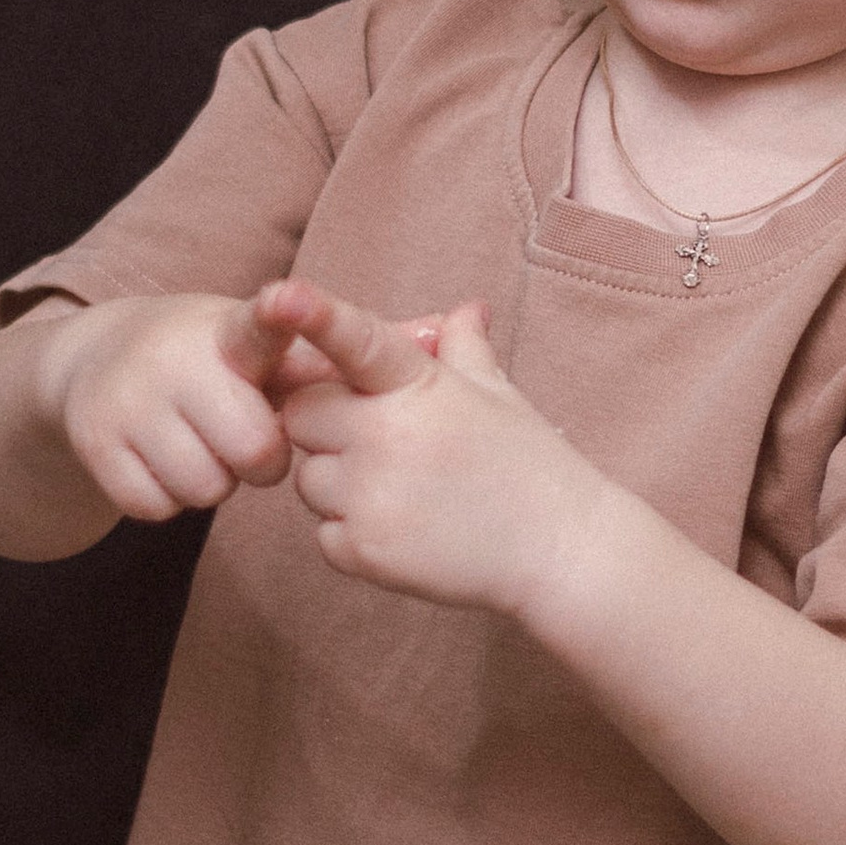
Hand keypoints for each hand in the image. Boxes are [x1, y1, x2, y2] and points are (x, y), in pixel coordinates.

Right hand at [37, 291, 305, 524]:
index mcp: (232, 333)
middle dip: (257, 462)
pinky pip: (154, 507)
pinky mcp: (94, 440)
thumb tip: (411, 348)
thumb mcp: (258, 350)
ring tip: (197, 444)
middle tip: (237, 436)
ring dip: (211, 483)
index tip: (285, 299)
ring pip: (203, 490)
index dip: (282, 313)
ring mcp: (129, 398)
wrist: (96, 356)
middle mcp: (176, 358)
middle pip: (254, 452)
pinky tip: (160, 461)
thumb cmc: (206, 361)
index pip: (261, 325)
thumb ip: (319, 362)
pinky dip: (165, 499)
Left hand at [261, 277, 606, 609]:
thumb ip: (464, 347)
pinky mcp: (365, 551)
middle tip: (379, 443)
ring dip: (338, 485)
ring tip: (403, 492)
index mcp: (419, 385)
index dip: (317, 315)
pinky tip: (406, 529)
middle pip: (302, 415)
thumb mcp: (500, 395)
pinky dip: (351, 536)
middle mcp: (386, 435)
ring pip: (307, 480)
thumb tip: (465, 308)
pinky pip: (323, 535)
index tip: (283, 293)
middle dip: (327, 425)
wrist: (562, 552)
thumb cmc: (531, 466)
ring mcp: (371, 496)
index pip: (356, 341)